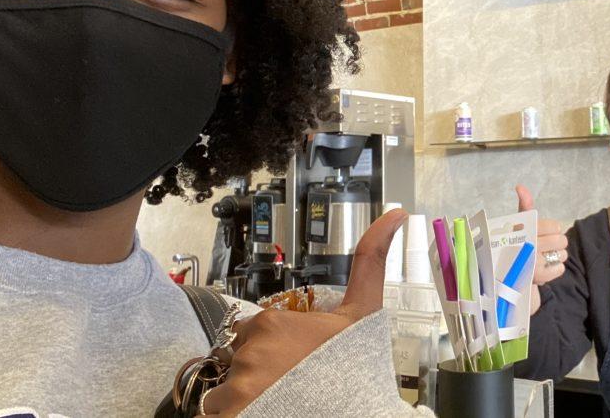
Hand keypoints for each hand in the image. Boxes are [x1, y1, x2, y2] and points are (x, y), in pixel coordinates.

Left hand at [197, 208, 407, 416]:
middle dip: (253, 372)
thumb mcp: (363, 313)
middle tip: (286, 386)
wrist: (356, 409)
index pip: (249, 335)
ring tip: (274, 403)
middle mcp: (248, 351)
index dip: (268, 351)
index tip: (290, 366)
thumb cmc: (355, 367)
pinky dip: (227, 417)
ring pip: (223, 391)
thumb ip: (370, 261)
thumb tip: (397, 212)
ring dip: (239, 399)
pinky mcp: (230, 414)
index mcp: (271, 322)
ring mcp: (237, 386)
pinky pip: (212, 415)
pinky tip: (257, 412)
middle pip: (236, 360)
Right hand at [516, 185, 567, 314]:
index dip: (553, 229)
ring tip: (544, 256)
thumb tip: (520, 186)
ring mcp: (532, 263)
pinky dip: (555, 268)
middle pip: (561, 240)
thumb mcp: (518, 223)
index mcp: (524, 230)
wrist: (506, 272)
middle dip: (557, 242)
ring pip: (562, 255)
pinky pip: (560, 269)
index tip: (545, 232)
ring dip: (556, 256)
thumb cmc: (516, 242)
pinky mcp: (537, 278)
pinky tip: (545, 266)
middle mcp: (527, 246)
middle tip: (546, 245)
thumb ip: (524, 204)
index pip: (554, 226)